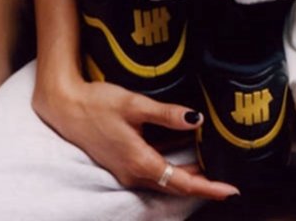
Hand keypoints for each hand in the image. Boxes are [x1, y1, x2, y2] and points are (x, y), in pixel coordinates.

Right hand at [32, 74, 238, 199]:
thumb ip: (167, 114)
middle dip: (203, 185)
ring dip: (188, 176)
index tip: (230, 191)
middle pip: (175, 185)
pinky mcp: (122, 161)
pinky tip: (184, 149)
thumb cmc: (97, 104)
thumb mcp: (135, 105)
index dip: (208, 187)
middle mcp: (133, 173)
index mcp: (139, 162)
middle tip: (227, 183)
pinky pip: (153, 170)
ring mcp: (126, 170)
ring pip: (164, 179)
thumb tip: (198, 119)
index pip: (182, 182)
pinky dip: (171, 164)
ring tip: (212, 168)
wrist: (65, 108)